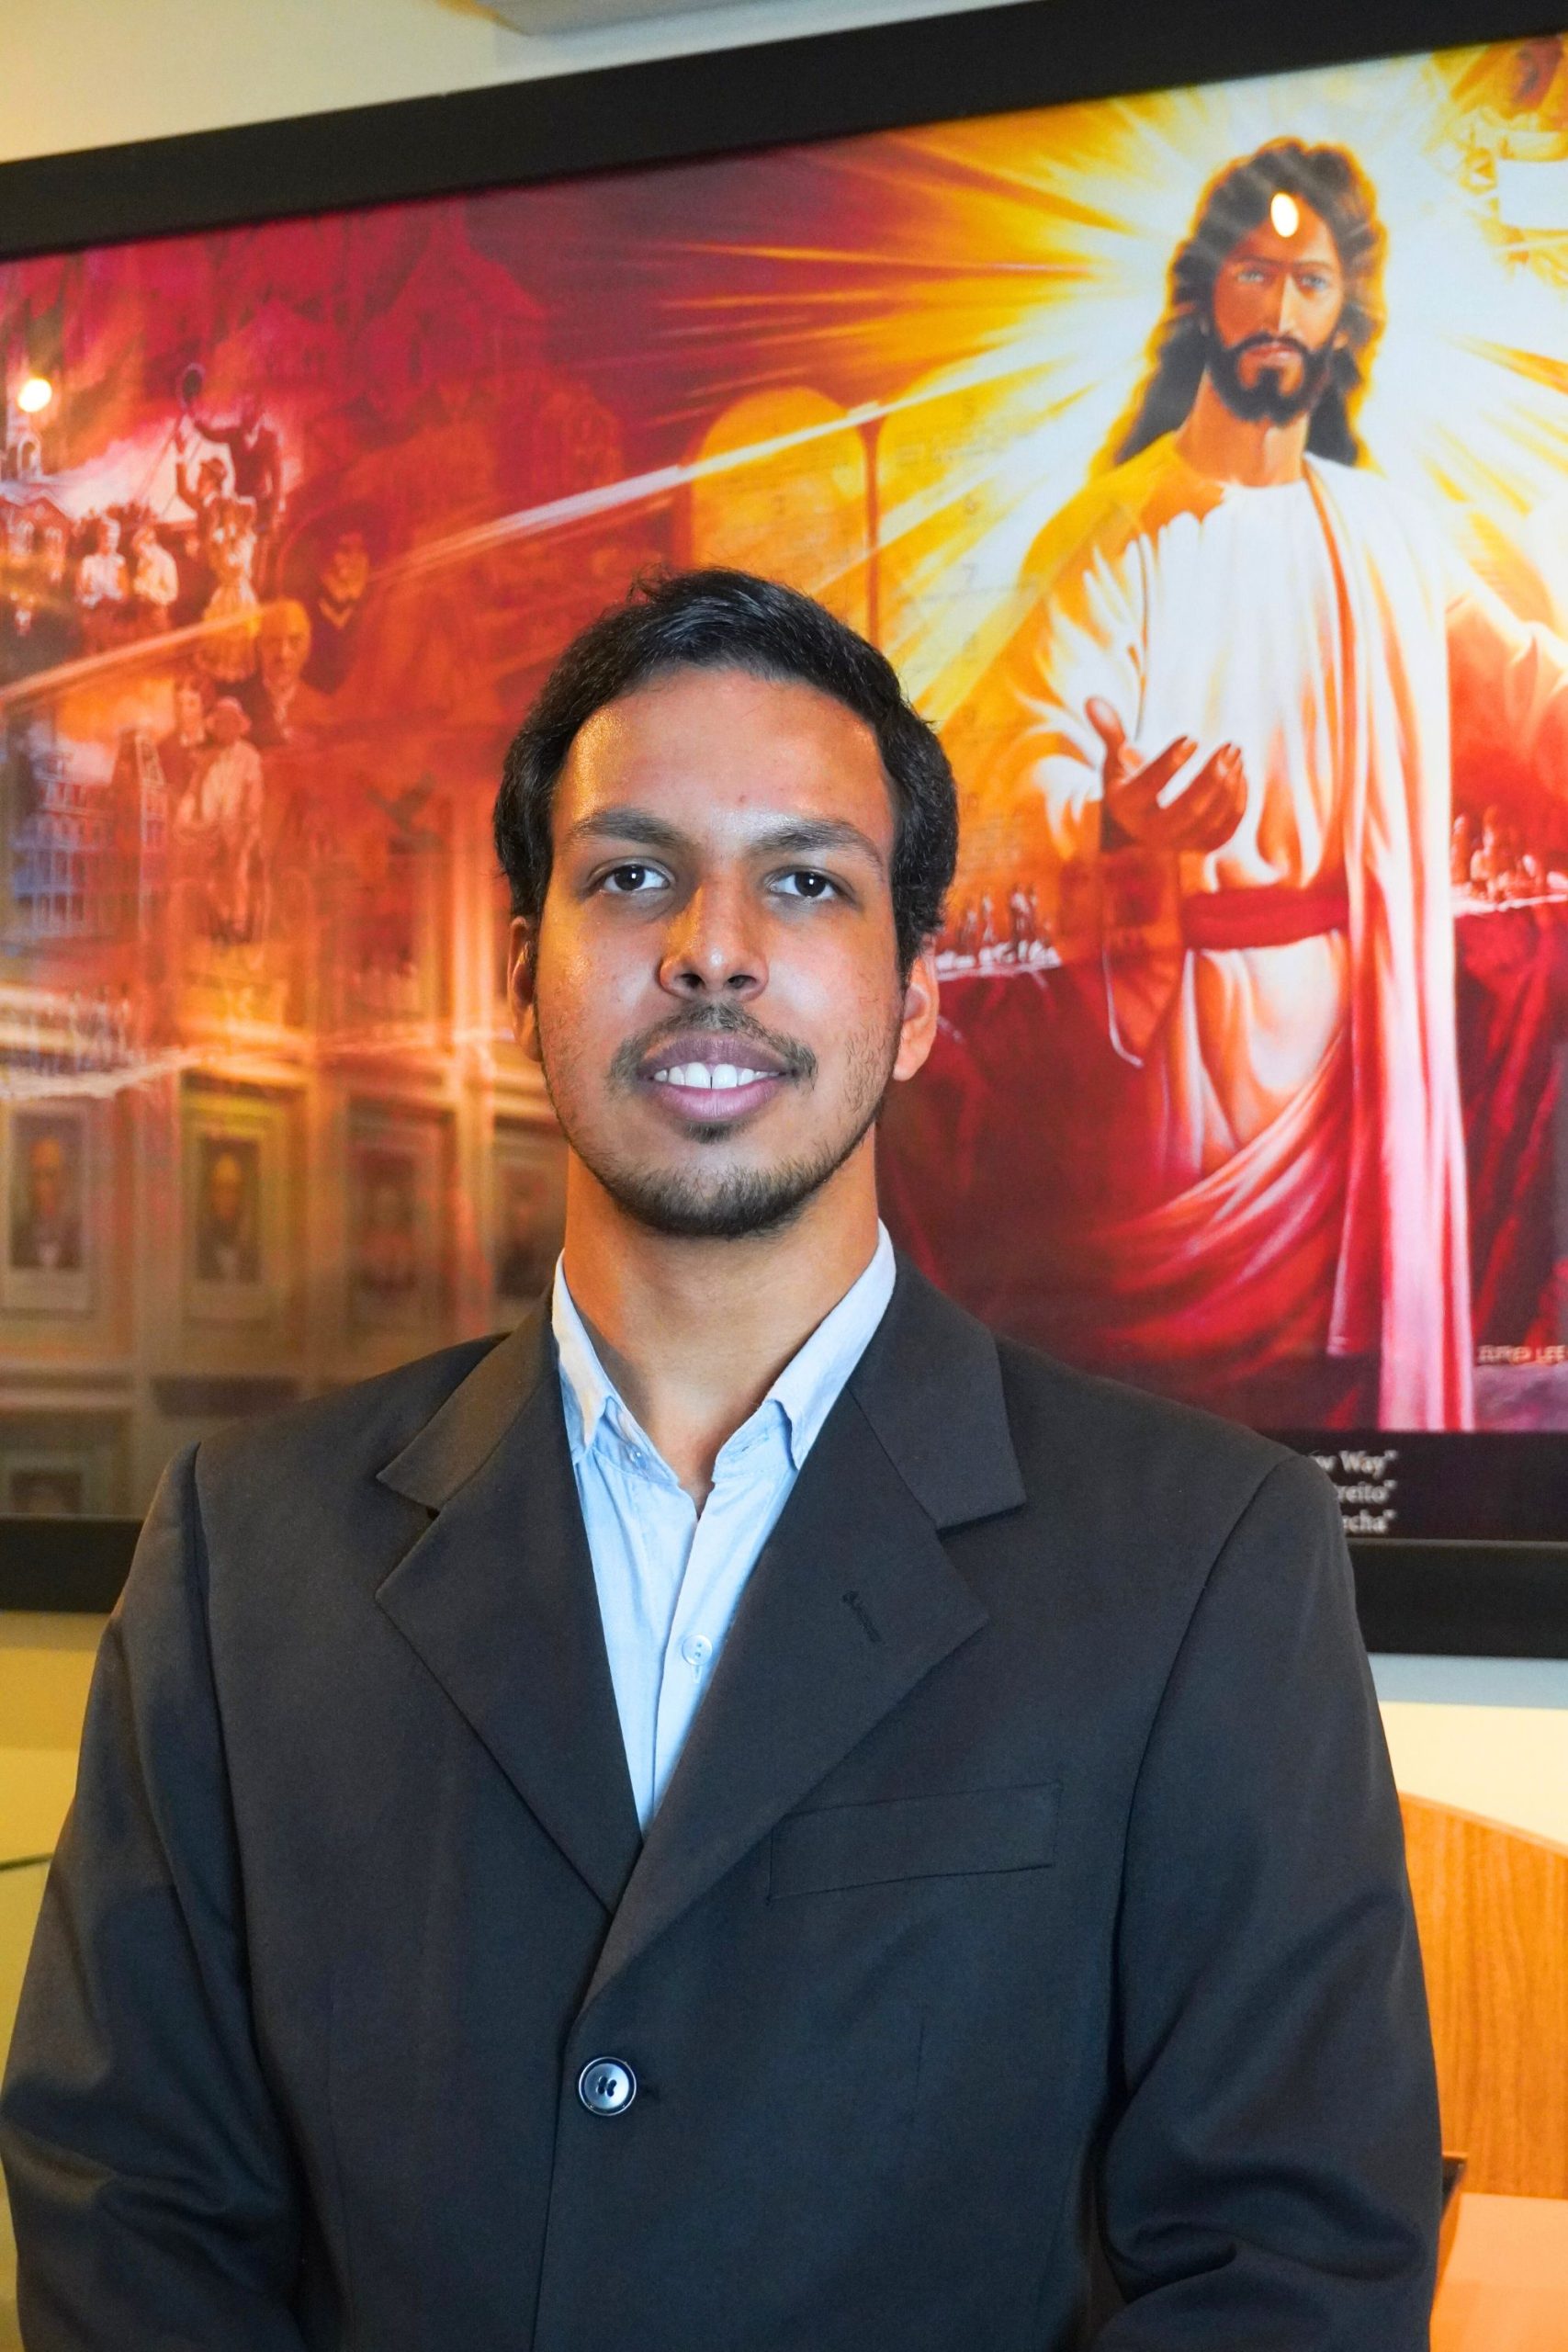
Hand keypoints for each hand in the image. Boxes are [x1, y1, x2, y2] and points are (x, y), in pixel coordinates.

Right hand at [1086, 698, 1247, 854]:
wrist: (1132, 826)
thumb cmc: (1127, 782)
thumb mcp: (1114, 759)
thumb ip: (1109, 731)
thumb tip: (1093, 700)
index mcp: (1125, 806)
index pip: (1149, 787)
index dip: (1171, 762)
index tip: (1192, 737)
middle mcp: (1149, 832)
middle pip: (1188, 809)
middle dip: (1212, 776)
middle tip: (1230, 746)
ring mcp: (1175, 843)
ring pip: (1210, 821)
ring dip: (1229, 786)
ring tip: (1236, 755)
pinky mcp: (1197, 848)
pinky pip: (1224, 832)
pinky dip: (1237, 805)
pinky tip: (1240, 776)